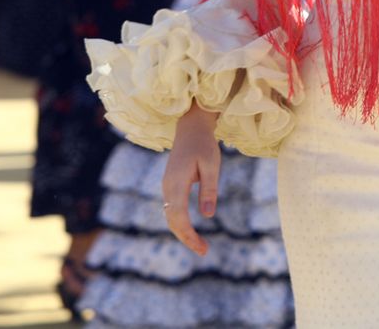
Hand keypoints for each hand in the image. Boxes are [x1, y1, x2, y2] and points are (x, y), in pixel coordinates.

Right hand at [163, 107, 220, 255]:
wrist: (190, 128)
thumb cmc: (204, 145)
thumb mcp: (212, 165)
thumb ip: (209, 189)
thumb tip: (207, 216)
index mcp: (176, 183)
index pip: (179, 217)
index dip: (189, 235)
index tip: (202, 247)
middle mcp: (167, 187)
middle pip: (172, 221)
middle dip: (186, 238)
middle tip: (204, 251)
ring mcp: (167, 187)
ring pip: (170, 217)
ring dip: (183, 232)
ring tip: (200, 245)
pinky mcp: (170, 186)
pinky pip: (172, 210)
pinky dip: (180, 223)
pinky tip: (191, 231)